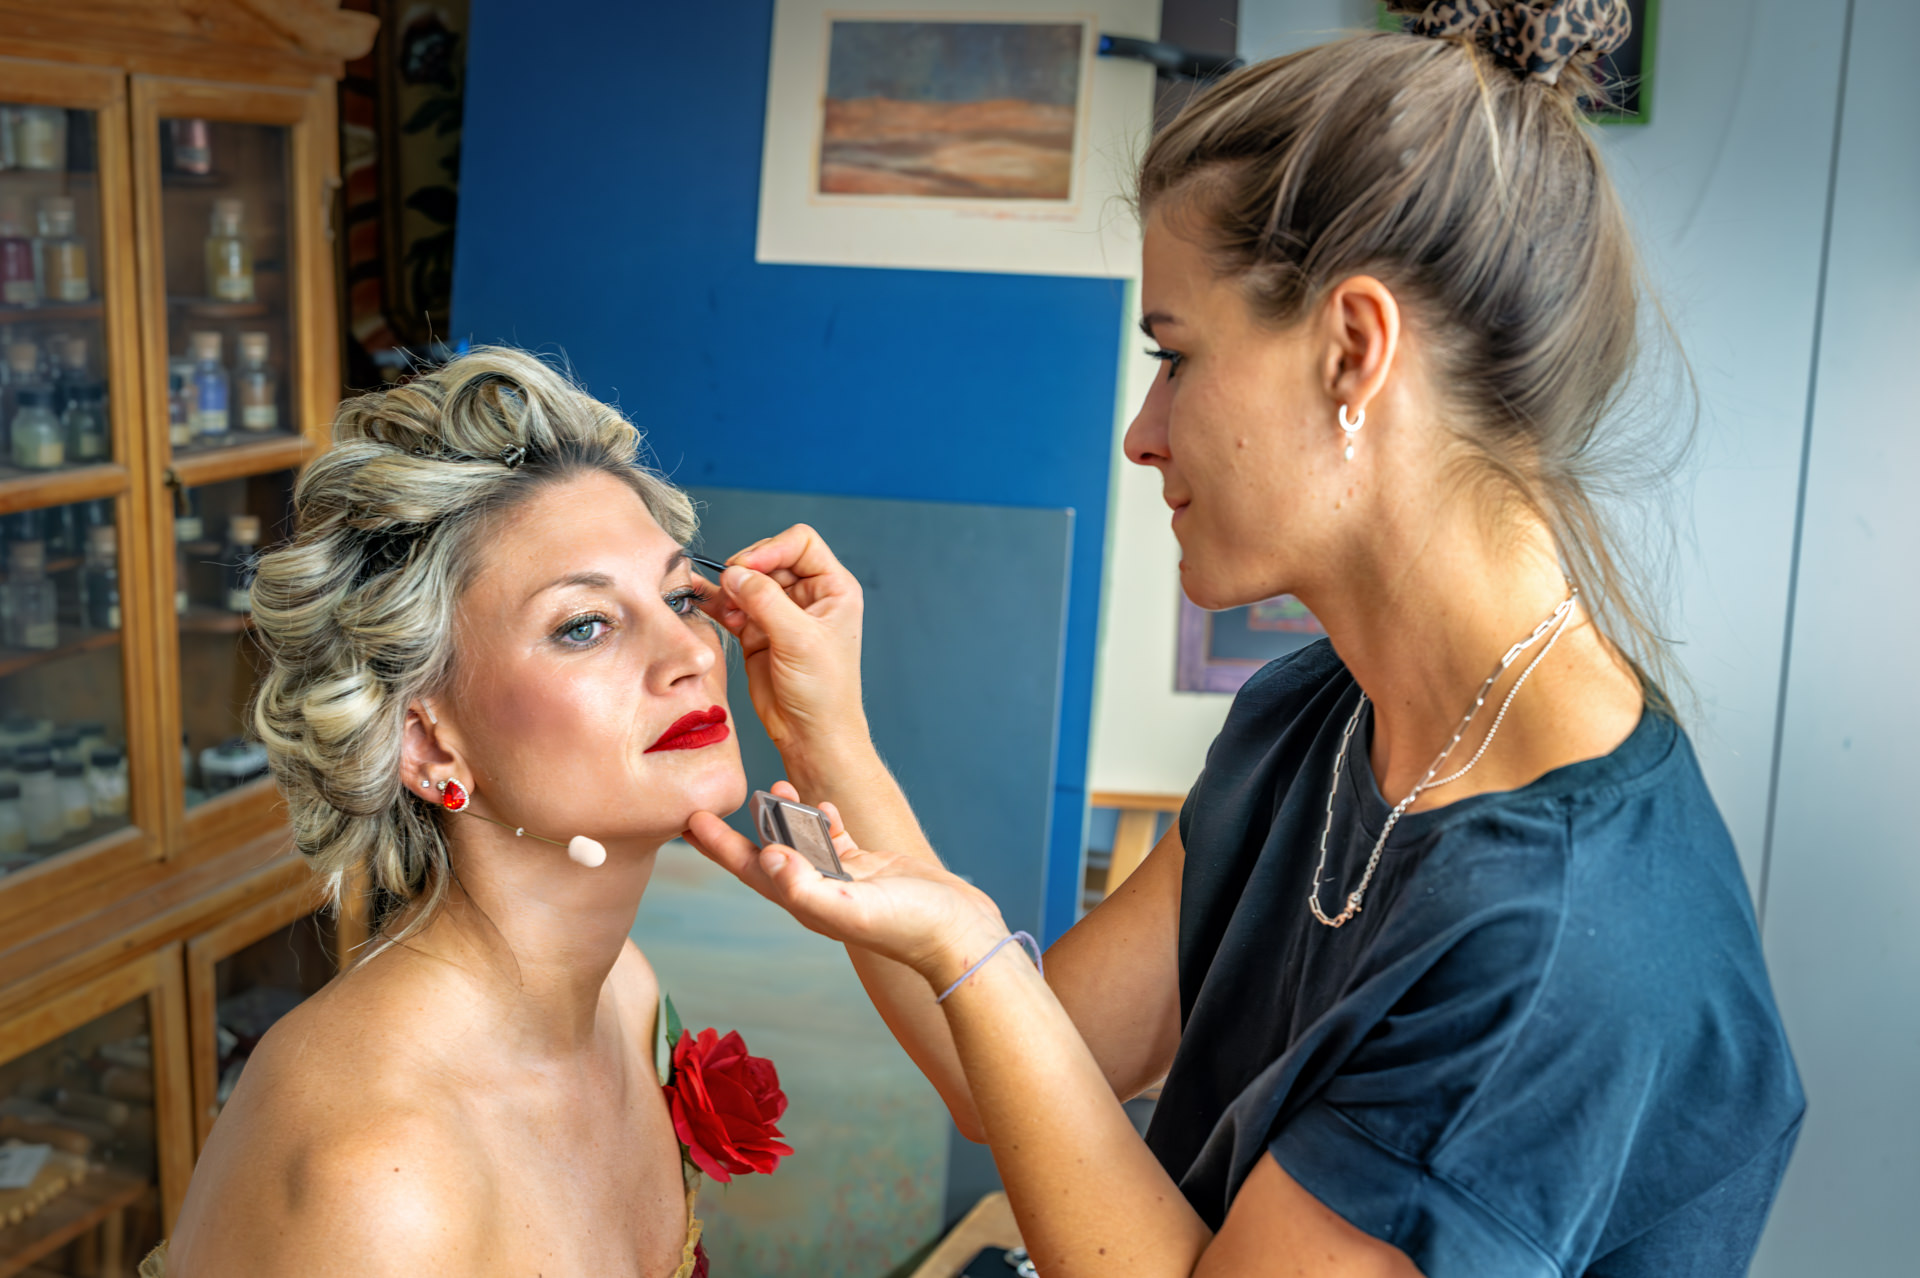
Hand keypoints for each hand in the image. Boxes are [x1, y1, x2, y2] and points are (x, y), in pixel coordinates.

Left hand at [683, 782, 1007, 985]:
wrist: (958, 934)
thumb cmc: (908, 926)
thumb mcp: (851, 907)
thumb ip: (805, 886)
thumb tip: (767, 855)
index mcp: (804, 901)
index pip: (750, 868)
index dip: (718, 845)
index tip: (689, 818)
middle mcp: (818, 891)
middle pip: (767, 854)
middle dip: (740, 831)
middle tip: (714, 800)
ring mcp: (844, 879)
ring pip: (802, 842)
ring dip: (786, 816)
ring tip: (774, 785)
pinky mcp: (870, 868)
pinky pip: (837, 839)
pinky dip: (826, 818)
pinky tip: (824, 803)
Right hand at [704, 525, 868, 765]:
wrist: (811, 735)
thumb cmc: (824, 692)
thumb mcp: (799, 640)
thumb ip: (766, 601)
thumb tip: (735, 574)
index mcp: (833, 588)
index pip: (801, 543)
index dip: (772, 549)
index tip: (749, 567)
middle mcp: (809, 596)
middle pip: (769, 558)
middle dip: (747, 570)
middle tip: (731, 588)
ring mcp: (782, 613)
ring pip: (748, 581)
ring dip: (730, 588)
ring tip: (723, 606)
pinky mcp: (759, 632)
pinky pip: (734, 606)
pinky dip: (719, 604)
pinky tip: (707, 605)